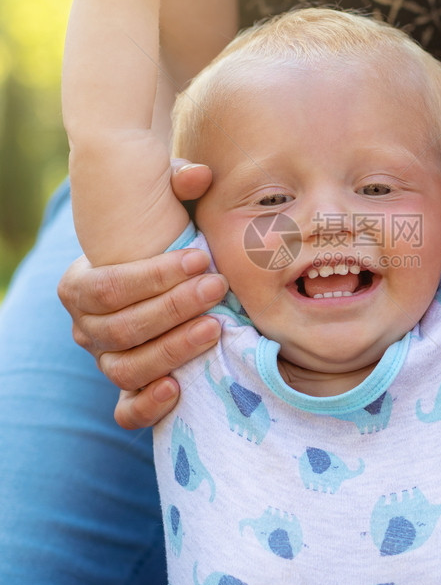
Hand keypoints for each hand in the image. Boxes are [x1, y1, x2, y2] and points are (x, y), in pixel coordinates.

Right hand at [58, 161, 223, 428]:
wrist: (165, 280)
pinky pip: (127, 410)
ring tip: (214, 328)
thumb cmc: (165, 241)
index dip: (154, 275)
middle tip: (216, 287)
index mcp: (80, 284)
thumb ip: (180, 186)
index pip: (109, 285)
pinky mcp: (130, 390)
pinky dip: (147, 405)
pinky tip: (178, 388)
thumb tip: (200, 174)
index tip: (199, 257)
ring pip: (125, 368)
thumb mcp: (170, 211)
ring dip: (171, 349)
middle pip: (120, 328)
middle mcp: (85, 327)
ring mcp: (106, 362)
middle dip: (172, 308)